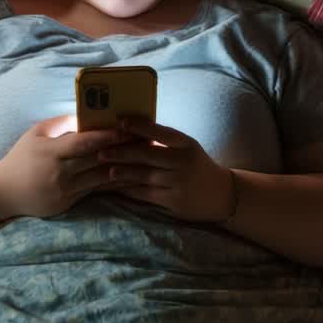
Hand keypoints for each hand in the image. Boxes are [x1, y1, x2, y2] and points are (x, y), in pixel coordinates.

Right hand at [0, 115, 136, 218]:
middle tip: (148, 142)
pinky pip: (96, 192)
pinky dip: (114, 184)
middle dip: (124, 150)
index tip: (130, 129)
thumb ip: (62, 124)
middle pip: (98, 160)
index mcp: (52, 151)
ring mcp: (66, 190)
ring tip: (145, 159)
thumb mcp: (36, 133)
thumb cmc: (21, 157)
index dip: (109, 136)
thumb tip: (87, 117)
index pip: (86, 142)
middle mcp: (61, 172)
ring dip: (125, 169)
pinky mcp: (69, 203)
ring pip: (101, 178)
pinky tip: (130, 178)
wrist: (4, 192)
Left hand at [98, 118, 234, 222]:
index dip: (139, 127)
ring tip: (106, 170)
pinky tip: (117, 187)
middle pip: (147, 155)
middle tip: (101, 151)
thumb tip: (132, 129)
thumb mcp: (188, 147)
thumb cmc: (197, 165)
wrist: (221, 194)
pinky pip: (145, 193)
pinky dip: (129, 189)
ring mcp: (177, 182)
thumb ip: (166, 140)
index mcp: (185, 144)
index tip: (120, 122)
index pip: (160, 132)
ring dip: (122, 172)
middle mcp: (182, 161)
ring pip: (143, 176)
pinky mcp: (172, 201)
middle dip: (122, 152)